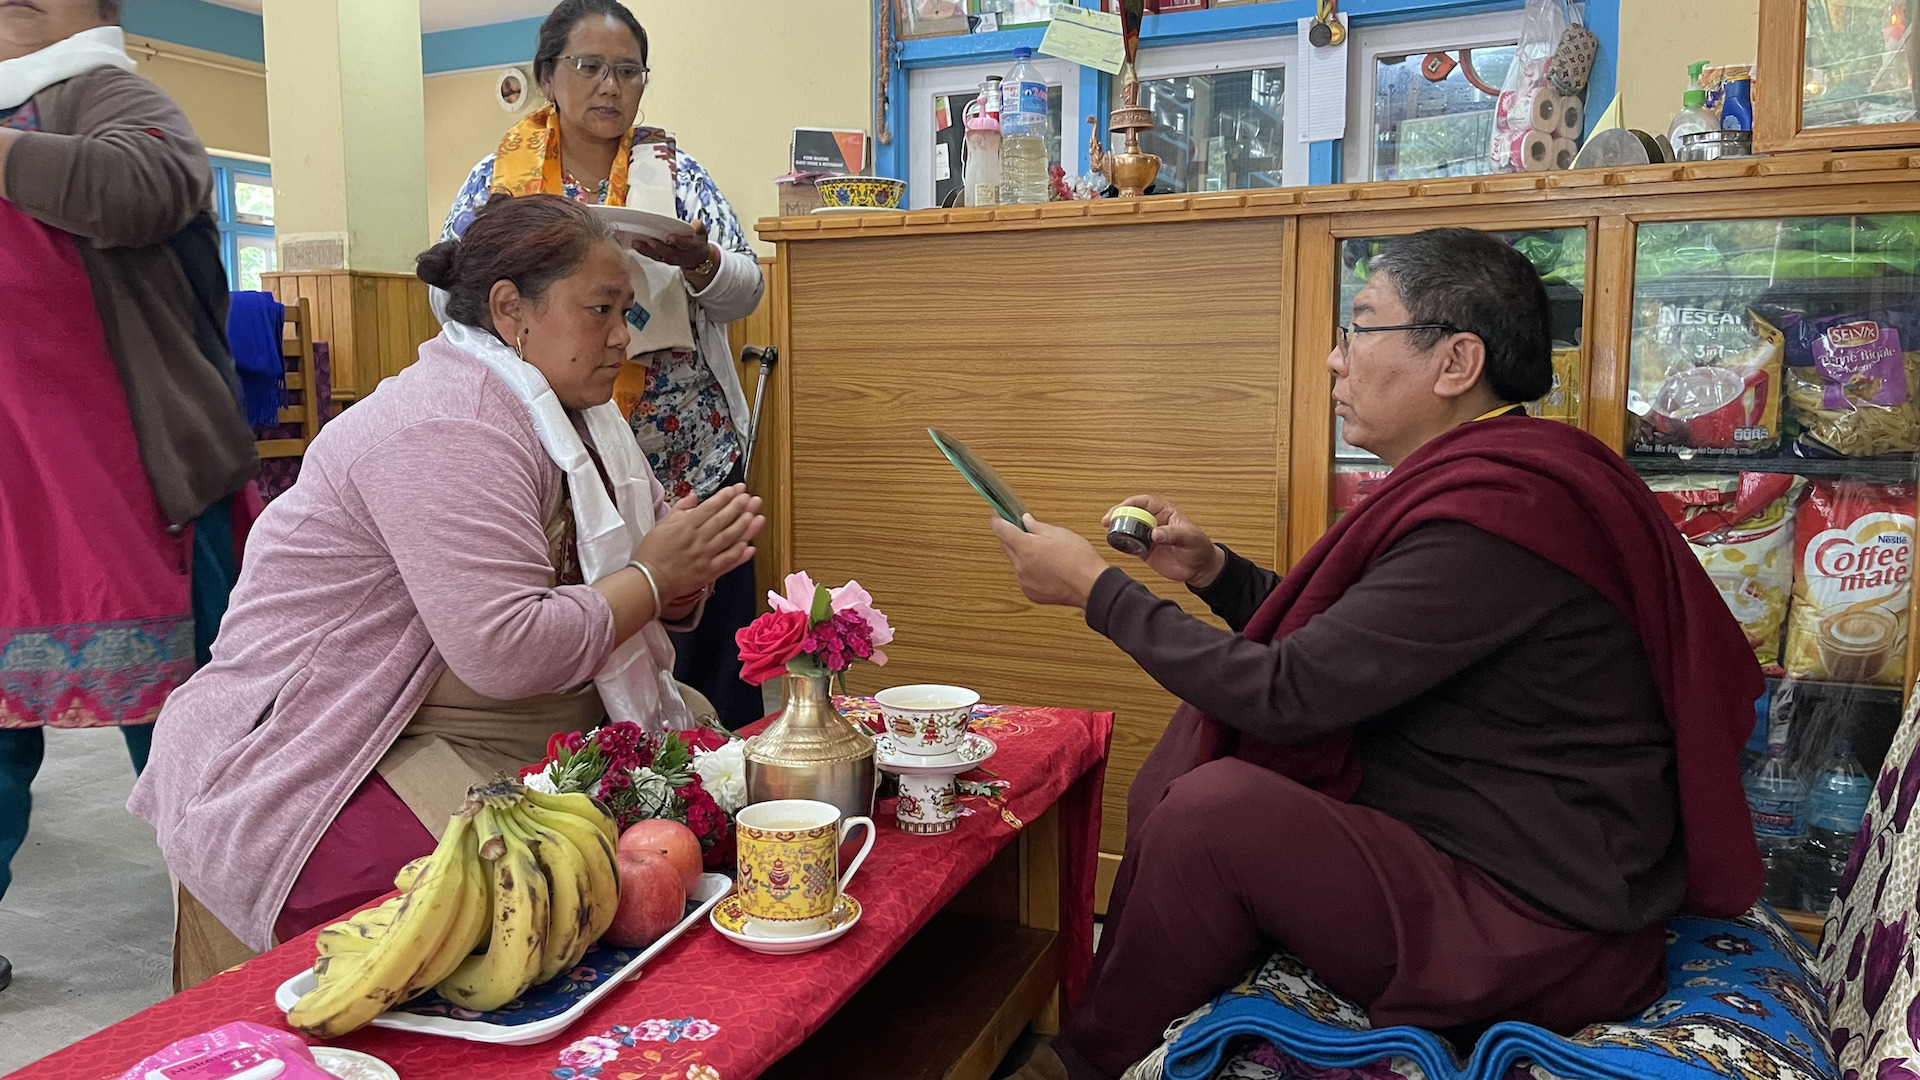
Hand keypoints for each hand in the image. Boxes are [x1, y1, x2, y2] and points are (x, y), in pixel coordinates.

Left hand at [627, 220, 713, 272]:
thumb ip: (699, 228)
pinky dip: (643, 251)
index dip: (678, 242)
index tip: (671, 238)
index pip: (685, 245)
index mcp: (691, 247)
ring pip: (658, 255)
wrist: (697, 259)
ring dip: (646, 250)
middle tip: (649, 240)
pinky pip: (652, 256)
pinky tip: (635, 245)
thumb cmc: (697, 243)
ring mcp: (670, 258)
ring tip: (636, 243)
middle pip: (668, 252)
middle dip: (658, 247)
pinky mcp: (662, 258)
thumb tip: (695, 223)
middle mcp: (679, 255)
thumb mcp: (702, 234)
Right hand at [634, 484, 763, 601]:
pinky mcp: (709, 572)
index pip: (710, 508)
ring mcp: (705, 556)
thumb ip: (679, 510)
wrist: (650, 581)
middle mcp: (698, 540)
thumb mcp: (662, 525)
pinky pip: (728, 561)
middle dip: (740, 507)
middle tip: (751, 498)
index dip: (726, 497)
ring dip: (745, 527)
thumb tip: (693, 497)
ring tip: (756, 516)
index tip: (737, 489)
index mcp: (686, 526)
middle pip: (723, 520)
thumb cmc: (653, 554)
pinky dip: (740, 554)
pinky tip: (750, 546)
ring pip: (729, 538)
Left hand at [990, 514, 1110, 609]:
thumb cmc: (1080, 560)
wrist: (1092, 586)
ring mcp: (1024, 581)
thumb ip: (1037, 527)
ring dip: (1021, 553)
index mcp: (1026, 548)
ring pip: (1014, 561)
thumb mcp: (1059, 533)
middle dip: (1011, 535)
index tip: (998, 514)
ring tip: (1042, 551)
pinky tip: (1044, 566)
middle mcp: (1021, 566)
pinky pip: (1023, 576)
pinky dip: (1028, 568)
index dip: (998, 519)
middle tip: (1023, 529)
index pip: (1000, 529)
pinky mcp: (1030, 592)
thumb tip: (1025, 521)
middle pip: (1005, 545)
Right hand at [1103, 495, 1224, 586]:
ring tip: (1108, 531)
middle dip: (1118, 514)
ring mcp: (1148, 536)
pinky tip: (1116, 544)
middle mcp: (1154, 522)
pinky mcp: (1145, 551)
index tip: (1120, 508)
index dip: (1130, 503)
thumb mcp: (1189, 537)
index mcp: (1165, 512)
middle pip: (1131, 513)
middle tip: (1108, 521)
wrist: (1200, 568)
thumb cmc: (1199, 547)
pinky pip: (1130, 545)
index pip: (1144, 502)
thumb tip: (1155, 533)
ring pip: (1128, 528)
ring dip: (1117, 528)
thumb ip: (1173, 534)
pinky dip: (1121, 544)